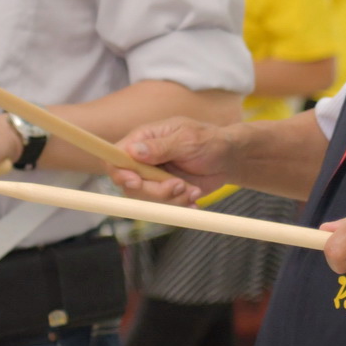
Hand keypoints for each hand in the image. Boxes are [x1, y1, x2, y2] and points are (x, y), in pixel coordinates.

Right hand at [109, 118, 240, 203]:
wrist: (229, 159)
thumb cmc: (210, 141)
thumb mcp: (188, 139)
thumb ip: (161, 146)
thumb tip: (134, 150)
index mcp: (144, 139)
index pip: (116, 157)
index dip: (120, 172)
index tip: (136, 181)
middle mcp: (144, 160)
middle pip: (129, 184)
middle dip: (154, 190)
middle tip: (178, 185)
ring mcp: (153, 177)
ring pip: (146, 199)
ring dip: (170, 198)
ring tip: (191, 189)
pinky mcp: (164, 192)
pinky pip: (162, 206)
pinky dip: (179, 205)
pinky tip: (194, 195)